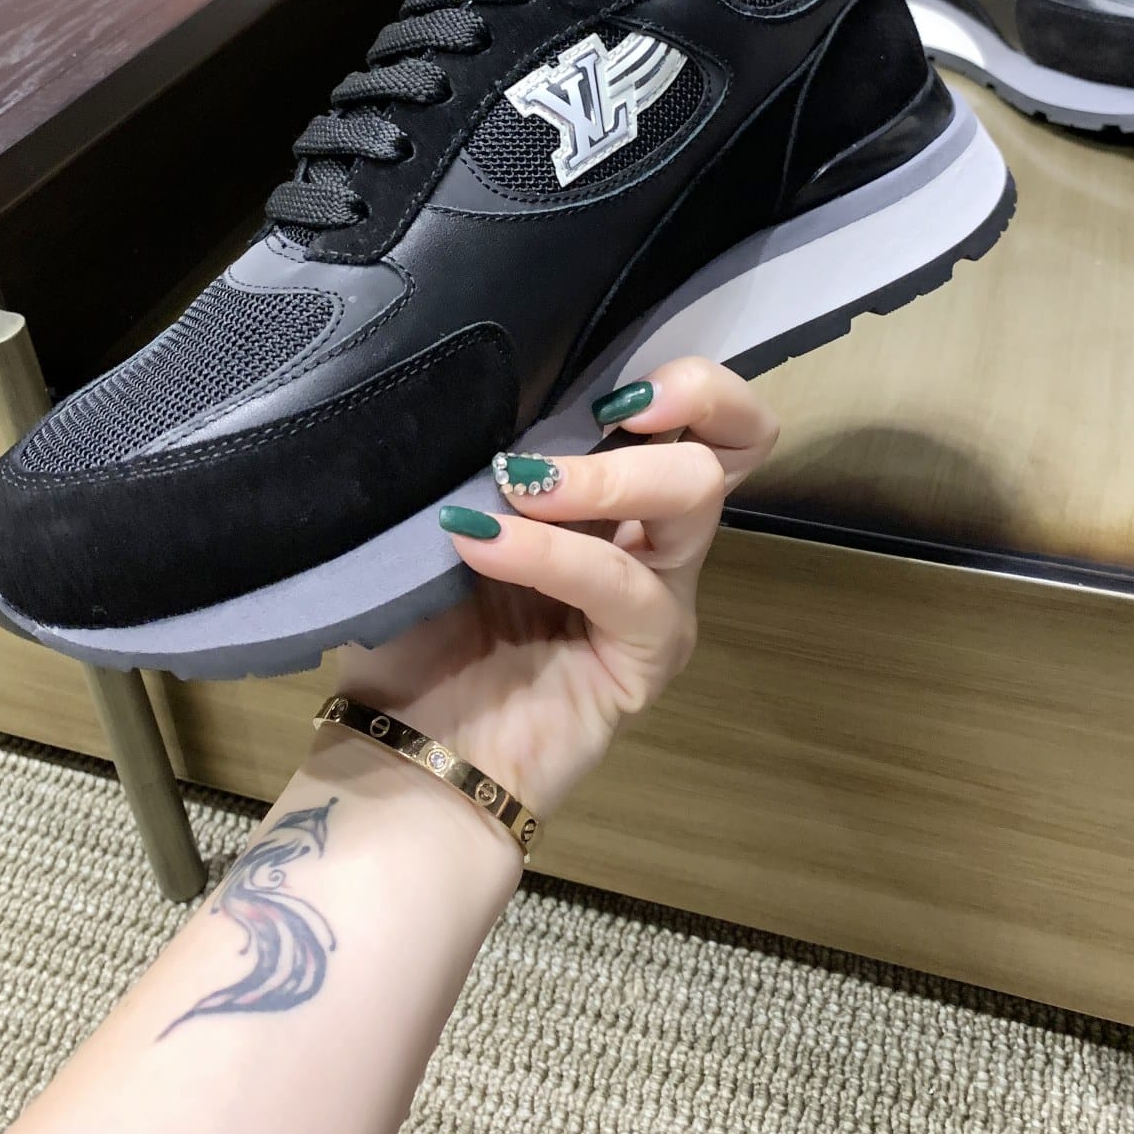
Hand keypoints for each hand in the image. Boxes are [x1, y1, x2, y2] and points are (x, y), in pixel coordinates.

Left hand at [311, 358, 778, 819]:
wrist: (399, 753)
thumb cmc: (413, 629)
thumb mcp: (439, 515)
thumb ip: (476, 454)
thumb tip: (478, 386)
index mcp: (606, 489)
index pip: (700, 414)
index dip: (688, 381)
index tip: (617, 381)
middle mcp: (647, 535)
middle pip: (734, 441)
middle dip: (680, 401)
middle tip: (602, 413)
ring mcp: (656, 595)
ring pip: (695, 496)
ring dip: (605, 476)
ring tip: (518, 485)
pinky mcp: (649, 656)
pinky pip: (624, 584)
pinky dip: (553, 552)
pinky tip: (483, 544)